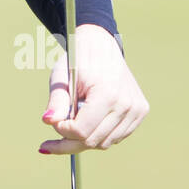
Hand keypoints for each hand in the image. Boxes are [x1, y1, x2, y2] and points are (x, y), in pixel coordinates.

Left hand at [40, 23, 148, 153]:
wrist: (102, 45)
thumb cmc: (78, 60)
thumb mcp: (61, 77)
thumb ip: (56, 102)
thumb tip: (48, 121)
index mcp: (108, 93)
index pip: (82, 130)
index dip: (62, 131)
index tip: (53, 123)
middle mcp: (127, 104)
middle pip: (94, 141)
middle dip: (70, 142)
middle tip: (51, 142)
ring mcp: (137, 109)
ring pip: (105, 143)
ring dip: (84, 141)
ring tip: (69, 128)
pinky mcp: (140, 112)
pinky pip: (116, 136)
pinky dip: (99, 136)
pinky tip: (86, 125)